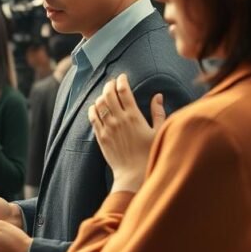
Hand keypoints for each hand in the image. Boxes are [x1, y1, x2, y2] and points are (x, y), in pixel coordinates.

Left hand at [88, 73, 166, 193]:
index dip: (122, 80)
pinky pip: (92, 117)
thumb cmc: (149, 153)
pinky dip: (93, 108)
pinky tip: (96, 106)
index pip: (124, 91)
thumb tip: (157, 96)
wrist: (133, 174)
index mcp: (134, 116)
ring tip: (106, 94)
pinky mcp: (100, 136)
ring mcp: (107, 127)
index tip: (123, 77)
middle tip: (113, 82)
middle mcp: (118, 119)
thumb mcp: (158, 132)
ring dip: (102, 95)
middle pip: (108, 94)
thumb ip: (158, 112)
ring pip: (99, 103)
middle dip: (110, 84)